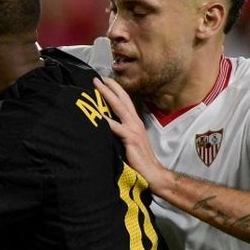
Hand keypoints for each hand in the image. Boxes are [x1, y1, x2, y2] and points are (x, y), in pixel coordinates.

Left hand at [93, 77, 167, 191]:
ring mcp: (133, 129)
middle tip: (98, 78)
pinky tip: (98, 116)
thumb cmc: (139, 158)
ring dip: (107, 95)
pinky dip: (107, 121)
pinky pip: (117, 127)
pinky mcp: (131, 138)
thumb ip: (121, 130)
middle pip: (122, 99)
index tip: (105, 81)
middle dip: (110, 87)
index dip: (115, 90)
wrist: (152, 172)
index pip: (125, 101)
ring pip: (119, 107)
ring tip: (97, 86)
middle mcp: (135, 122)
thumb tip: (106, 124)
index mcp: (134, 121)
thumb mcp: (130, 140)